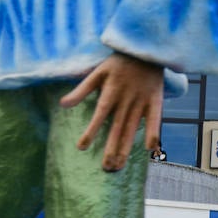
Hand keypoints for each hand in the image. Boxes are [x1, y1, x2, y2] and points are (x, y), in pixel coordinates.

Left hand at [60, 52, 164, 171]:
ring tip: (120, 164)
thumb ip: (81, 89)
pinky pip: (155, 118)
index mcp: (111, 91)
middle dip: (112, 148)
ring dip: (127, 147)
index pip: (100, 114)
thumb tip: (62, 105)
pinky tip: (151, 149)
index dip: (92, 130)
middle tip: (106, 167)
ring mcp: (142, 101)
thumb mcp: (97, 72)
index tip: (82, 147)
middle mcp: (127, 99)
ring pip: (133, 127)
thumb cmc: (119, 62)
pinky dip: (154, 132)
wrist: (146, 50)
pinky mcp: (156, 100)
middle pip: (118, 127)